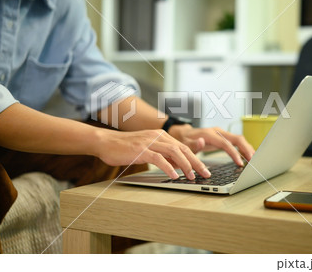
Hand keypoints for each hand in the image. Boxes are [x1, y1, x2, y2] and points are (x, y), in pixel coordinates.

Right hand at [93, 128, 210, 179]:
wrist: (106, 142)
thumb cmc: (125, 148)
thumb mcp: (147, 150)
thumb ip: (162, 156)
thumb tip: (177, 166)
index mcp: (161, 136)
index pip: (183, 147)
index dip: (196, 158)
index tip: (204, 169)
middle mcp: (158, 136)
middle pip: (183, 149)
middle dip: (196, 162)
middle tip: (206, 174)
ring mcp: (149, 142)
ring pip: (174, 152)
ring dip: (185, 165)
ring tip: (192, 176)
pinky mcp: (141, 150)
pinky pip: (158, 158)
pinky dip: (168, 167)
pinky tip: (174, 175)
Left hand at [168, 124, 254, 165]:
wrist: (183, 134)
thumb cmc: (184, 140)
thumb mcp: (185, 144)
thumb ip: (193, 144)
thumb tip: (201, 142)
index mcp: (210, 134)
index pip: (226, 143)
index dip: (234, 153)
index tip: (240, 163)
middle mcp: (217, 131)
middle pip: (236, 138)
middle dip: (246, 149)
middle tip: (253, 160)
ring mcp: (221, 134)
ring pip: (239, 139)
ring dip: (247, 148)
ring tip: (254, 159)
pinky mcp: (223, 137)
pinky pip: (236, 142)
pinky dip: (243, 148)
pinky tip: (248, 156)